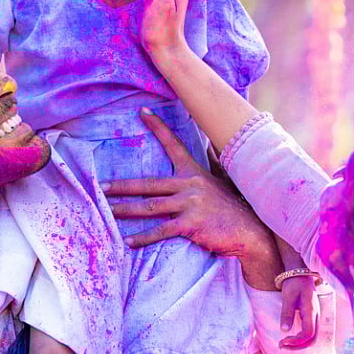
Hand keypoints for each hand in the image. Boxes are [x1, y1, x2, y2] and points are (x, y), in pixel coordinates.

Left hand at [102, 109, 281, 289]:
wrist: (250, 230)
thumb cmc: (232, 207)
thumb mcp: (220, 182)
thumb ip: (209, 166)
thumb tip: (208, 148)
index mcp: (194, 171)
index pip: (174, 144)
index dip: (158, 127)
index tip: (142, 112)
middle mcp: (190, 184)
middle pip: (149, 183)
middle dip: (123, 186)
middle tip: (102, 187)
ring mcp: (190, 203)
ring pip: (150, 206)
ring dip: (126, 210)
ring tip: (107, 211)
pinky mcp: (192, 223)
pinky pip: (162, 230)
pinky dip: (144, 237)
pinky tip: (128, 241)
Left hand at [278, 274, 319, 348]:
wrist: (301, 273)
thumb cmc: (294, 283)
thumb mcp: (288, 297)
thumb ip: (287, 313)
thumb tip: (284, 330)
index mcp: (311, 311)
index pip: (308, 334)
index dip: (296, 341)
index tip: (282, 341)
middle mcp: (315, 316)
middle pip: (311, 340)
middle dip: (297, 347)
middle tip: (281, 346)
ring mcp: (314, 317)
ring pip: (311, 338)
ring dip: (298, 344)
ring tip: (283, 344)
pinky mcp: (311, 317)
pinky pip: (309, 333)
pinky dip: (300, 340)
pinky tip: (290, 338)